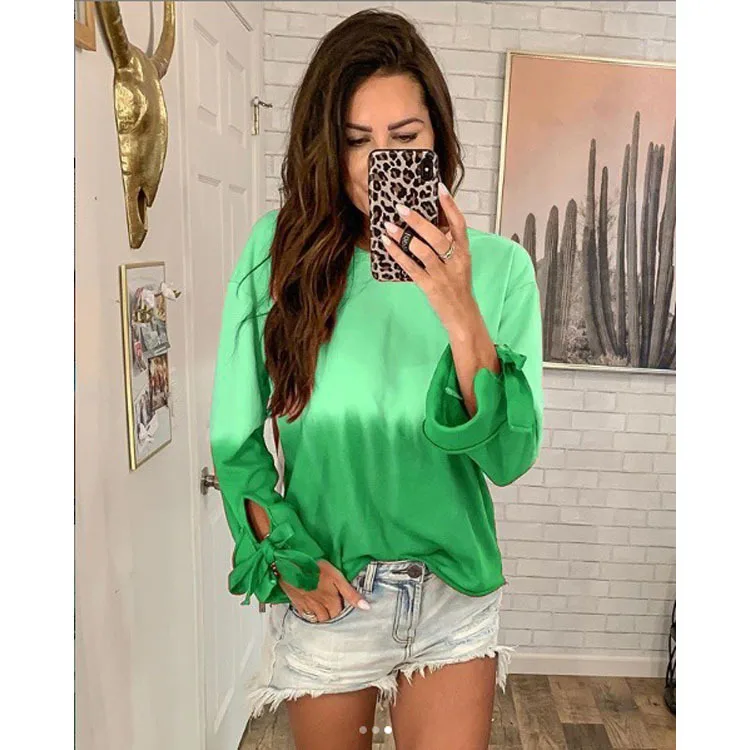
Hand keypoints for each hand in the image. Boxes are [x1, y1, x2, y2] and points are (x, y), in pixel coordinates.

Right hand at [279, 559, 369, 620]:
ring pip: (317, 619)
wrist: (290, 565)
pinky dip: (310, 614)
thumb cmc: (315, 567)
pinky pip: (305, 615)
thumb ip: (351, 593)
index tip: (342, 604)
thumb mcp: (336, 577)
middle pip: (329, 619)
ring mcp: (306, 607)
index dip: (342, 609)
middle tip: (334, 607)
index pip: (340, 613)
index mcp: (331, 602)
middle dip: (332, 616)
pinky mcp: (296, 603)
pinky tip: (311, 609)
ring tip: (324, 610)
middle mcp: (319, 608)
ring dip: (321, 617)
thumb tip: (366, 608)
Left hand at [382, 184, 477, 331]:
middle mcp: (455, 261)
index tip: (439, 188)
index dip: (450, 205)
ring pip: (423, 251)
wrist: (463, 317)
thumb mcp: (459, 264)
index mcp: (464, 252)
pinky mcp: (430, 286)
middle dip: (418, 221)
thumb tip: (429, 226)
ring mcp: (443, 275)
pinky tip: (387, 245)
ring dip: (404, 237)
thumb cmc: (458, 288)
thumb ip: (448, 246)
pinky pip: (412, 268)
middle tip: (401, 208)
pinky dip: (398, 255)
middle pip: (437, 236)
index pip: (459, 224)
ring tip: (388, 226)